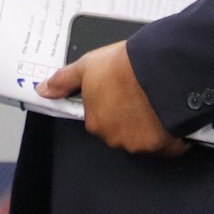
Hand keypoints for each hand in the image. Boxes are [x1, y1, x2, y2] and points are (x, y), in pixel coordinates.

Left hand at [38, 45, 188, 156]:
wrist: (158, 69)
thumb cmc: (123, 66)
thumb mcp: (87, 66)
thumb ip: (64, 81)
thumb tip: (43, 91)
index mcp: (95, 121)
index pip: (100, 119)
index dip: (112, 104)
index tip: (123, 93)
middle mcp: (114, 138)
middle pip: (121, 131)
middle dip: (130, 117)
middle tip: (140, 95)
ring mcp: (139, 145)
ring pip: (144, 139)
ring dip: (149, 126)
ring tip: (156, 102)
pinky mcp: (164, 147)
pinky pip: (168, 146)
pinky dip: (170, 136)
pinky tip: (170, 117)